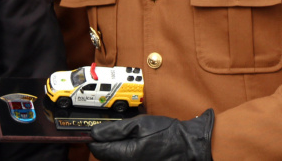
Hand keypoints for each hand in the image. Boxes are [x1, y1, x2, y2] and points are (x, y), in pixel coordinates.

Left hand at [88, 109, 213, 160]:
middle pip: (105, 157)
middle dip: (106, 145)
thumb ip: (114, 129)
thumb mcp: (139, 124)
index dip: (94, 139)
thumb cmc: (167, 133)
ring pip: (115, 160)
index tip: (94, 132)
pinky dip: (125, 155)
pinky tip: (135, 147)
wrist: (188, 146)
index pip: (99, 150)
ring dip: (115, 151)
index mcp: (127, 155)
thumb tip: (95, 132)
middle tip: (115, 133)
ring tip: (129, 140)